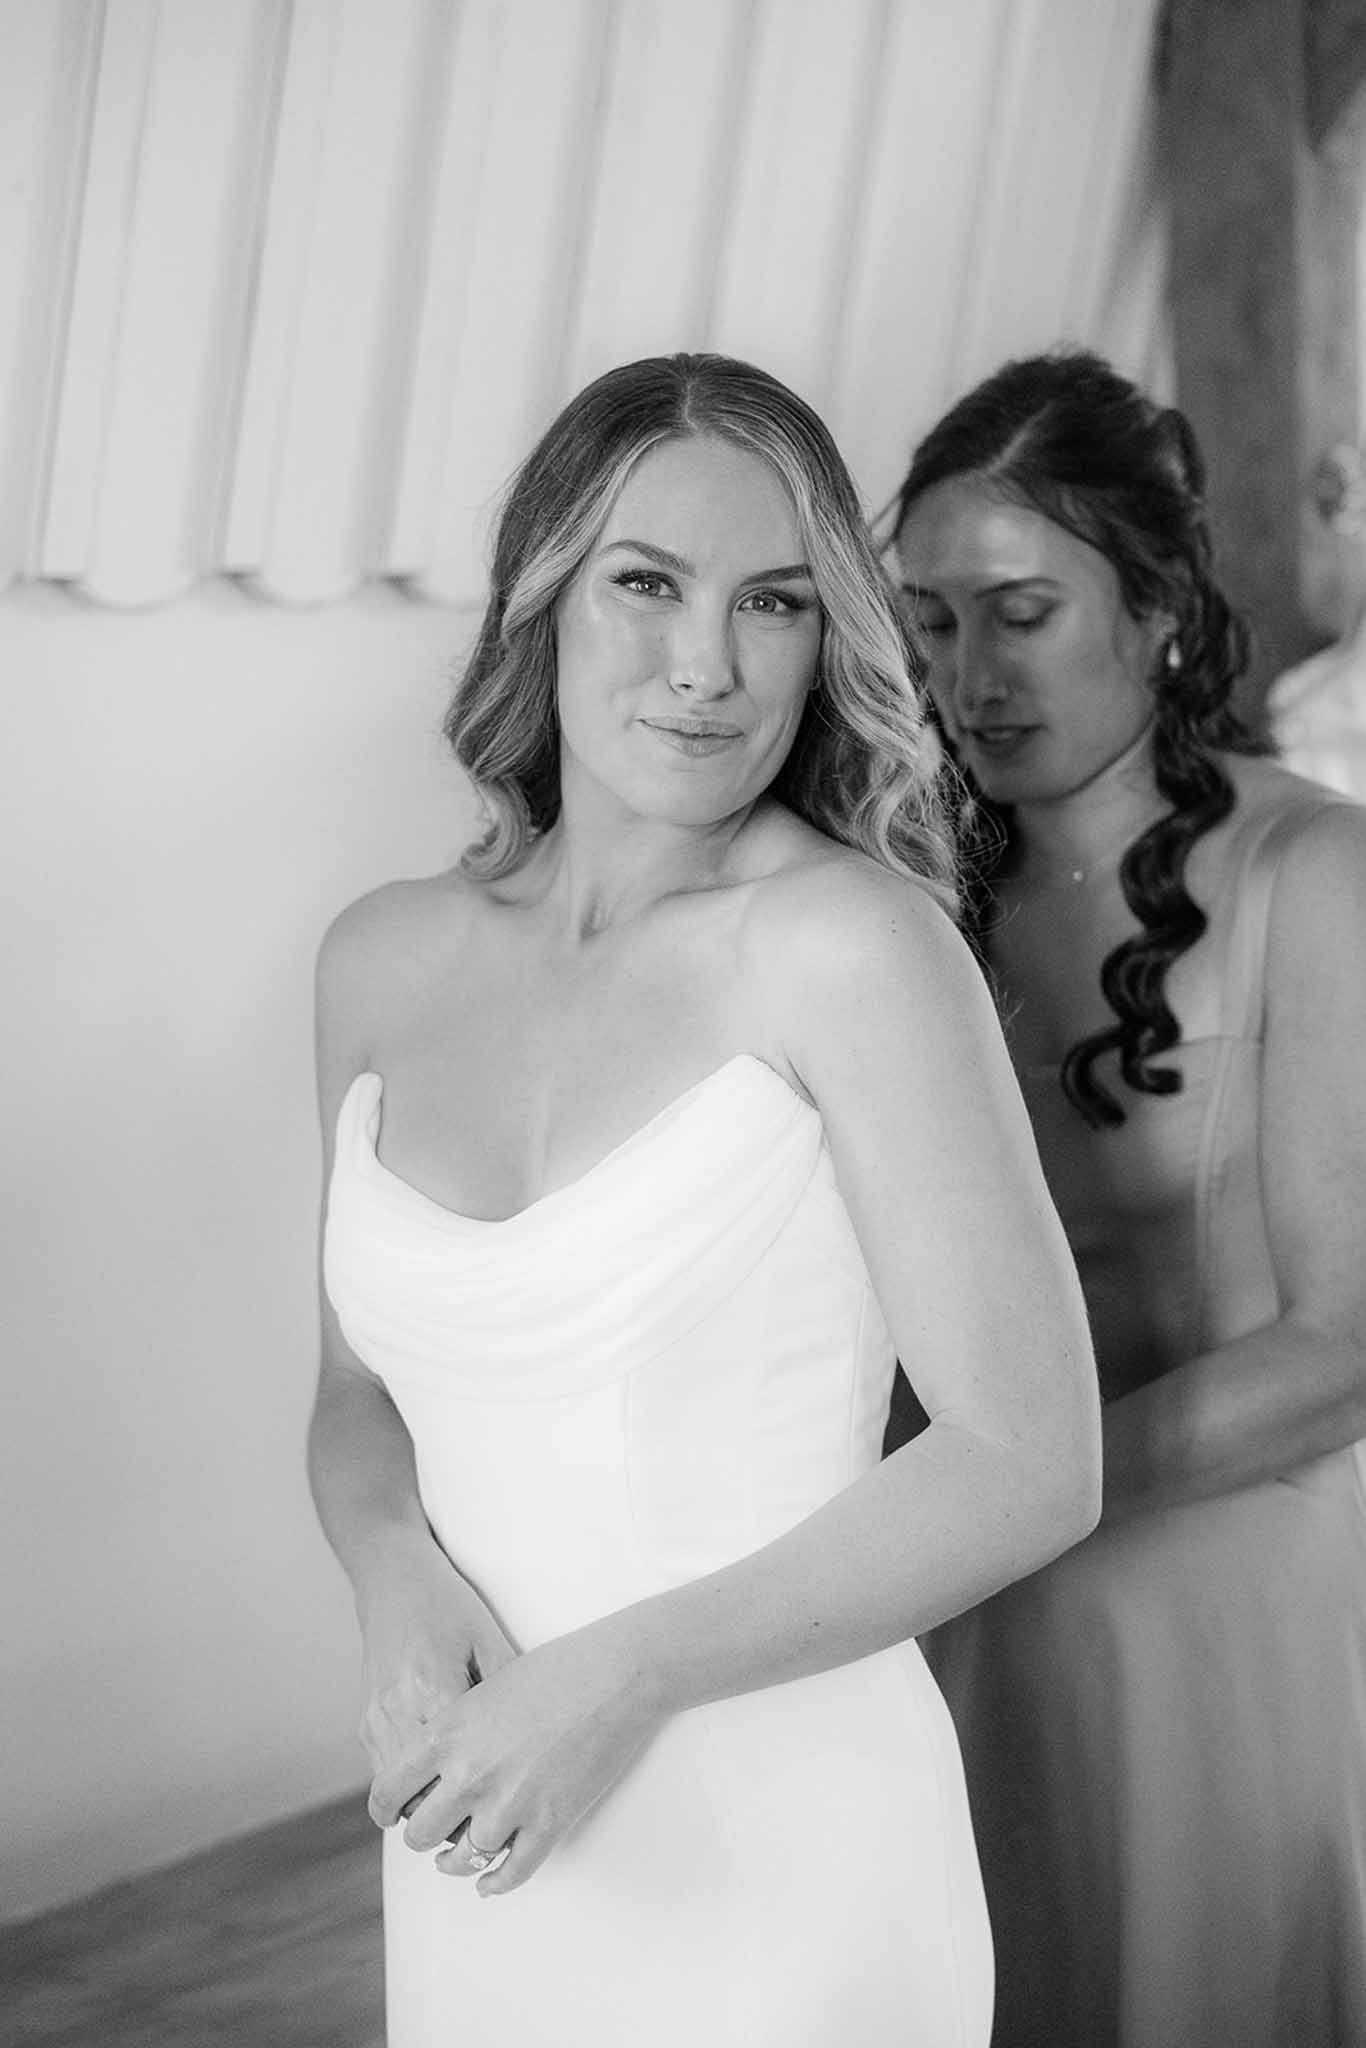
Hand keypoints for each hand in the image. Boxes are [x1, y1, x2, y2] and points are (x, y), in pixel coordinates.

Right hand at [356, 1548, 517, 1806]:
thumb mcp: (487, 1638)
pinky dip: (409, 1789)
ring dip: (428, 1808)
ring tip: (464, 1810)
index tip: (509, 1811)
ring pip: (398, 1795)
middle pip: (423, 1795)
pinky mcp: (366, 1722)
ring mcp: (376, 1720)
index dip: (484, 1797)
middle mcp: (398, 1711)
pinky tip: (439, 1783)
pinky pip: (385, 1775)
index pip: (457, 1770)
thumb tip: (537, 1737)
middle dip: (454, 1817)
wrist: (394, 1580)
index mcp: (434, 1689)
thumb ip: (506, 1688)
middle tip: (488, 1825)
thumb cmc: (448, 1605)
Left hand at [368, 1618, 662, 1896]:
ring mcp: (509, 1804)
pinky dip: (496, 1882)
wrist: (613, 1675)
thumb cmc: (554, 1670)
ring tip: (456, 1858)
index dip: (386, 1809)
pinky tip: (489, 1881)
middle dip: (424, 1835)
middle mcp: (470, 1775)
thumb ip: (455, 1730)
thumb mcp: (485, 1689)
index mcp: (448, 1734)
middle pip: (420, 1833)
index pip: (389, 1790)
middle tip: (433, 1830)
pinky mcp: (548, 1824)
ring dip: (457, 1862)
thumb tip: (437, 1761)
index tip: (392, 1815)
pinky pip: (510, 1872)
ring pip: (462, 1859)